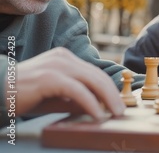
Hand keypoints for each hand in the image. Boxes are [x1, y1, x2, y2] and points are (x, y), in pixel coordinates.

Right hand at [10, 47, 124, 119]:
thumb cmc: (22, 94)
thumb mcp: (54, 96)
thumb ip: (74, 99)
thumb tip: (96, 107)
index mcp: (65, 58)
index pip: (94, 72)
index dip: (109, 88)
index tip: (117, 102)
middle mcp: (63, 58)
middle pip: (97, 75)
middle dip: (112, 94)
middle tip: (121, 110)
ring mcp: (57, 65)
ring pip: (92, 80)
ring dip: (107, 99)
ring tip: (115, 113)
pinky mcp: (50, 77)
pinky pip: (78, 91)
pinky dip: (91, 103)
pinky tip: (97, 114)